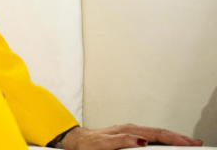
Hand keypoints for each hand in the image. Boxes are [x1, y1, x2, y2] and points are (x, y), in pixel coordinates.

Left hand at [61, 124, 202, 148]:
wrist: (76, 141)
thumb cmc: (88, 144)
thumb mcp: (104, 143)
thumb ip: (122, 141)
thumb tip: (141, 140)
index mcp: (128, 130)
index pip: (156, 134)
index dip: (173, 138)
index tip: (188, 142)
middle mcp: (130, 129)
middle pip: (159, 132)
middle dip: (178, 137)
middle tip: (195, 143)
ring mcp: (129, 132)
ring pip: (156, 134)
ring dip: (172, 138)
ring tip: (186, 142)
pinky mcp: (128, 136)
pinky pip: (150, 137)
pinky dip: (162, 139)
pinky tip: (167, 143)